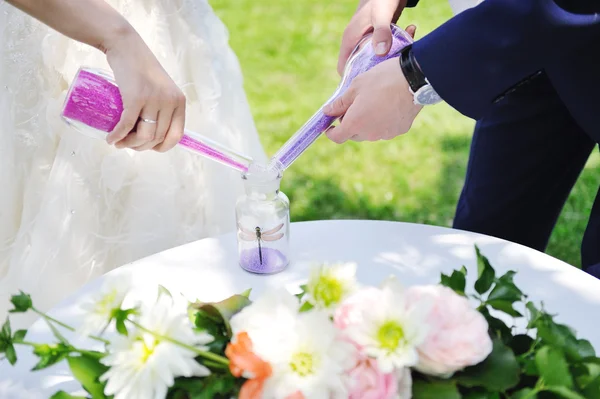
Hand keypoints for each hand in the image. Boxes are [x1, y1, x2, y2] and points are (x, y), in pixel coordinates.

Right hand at [104, 27, 185, 151]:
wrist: (126, 47)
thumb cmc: (141, 69)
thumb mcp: (161, 89)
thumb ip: (163, 108)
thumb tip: (155, 136)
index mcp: (179, 102)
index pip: (176, 135)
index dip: (162, 147)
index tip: (148, 147)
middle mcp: (170, 102)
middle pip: (157, 138)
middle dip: (141, 147)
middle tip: (127, 145)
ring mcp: (154, 100)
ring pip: (144, 135)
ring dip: (130, 144)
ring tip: (119, 143)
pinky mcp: (135, 98)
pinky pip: (127, 125)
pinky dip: (118, 135)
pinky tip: (111, 139)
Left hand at [324, 56, 421, 142]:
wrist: (414, 79)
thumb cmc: (382, 79)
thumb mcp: (355, 86)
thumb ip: (340, 103)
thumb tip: (327, 111)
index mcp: (355, 123)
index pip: (338, 137)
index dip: (331, 133)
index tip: (329, 126)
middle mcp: (369, 133)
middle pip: (354, 134)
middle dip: (350, 123)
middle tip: (354, 106)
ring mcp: (386, 134)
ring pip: (370, 132)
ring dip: (367, 123)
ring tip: (373, 103)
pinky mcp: (400, 130)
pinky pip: (386, 129)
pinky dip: (383, 121)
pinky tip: (388, 105)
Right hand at [338, 0, 409, 74]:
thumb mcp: (381, 14)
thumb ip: (381, 32)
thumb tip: (380, 53)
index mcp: (350, 39)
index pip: (344, 68)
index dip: (352, 79)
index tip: (369, 84)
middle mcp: (357, 41)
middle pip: (361, 66)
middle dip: (376, 70)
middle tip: (392, 70)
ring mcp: (369, 38)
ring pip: (376, 57)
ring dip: (391, 56)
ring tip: (406, 48)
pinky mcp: (381, 35)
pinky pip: (387, 46)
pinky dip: (399, 43)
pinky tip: (410, 31)